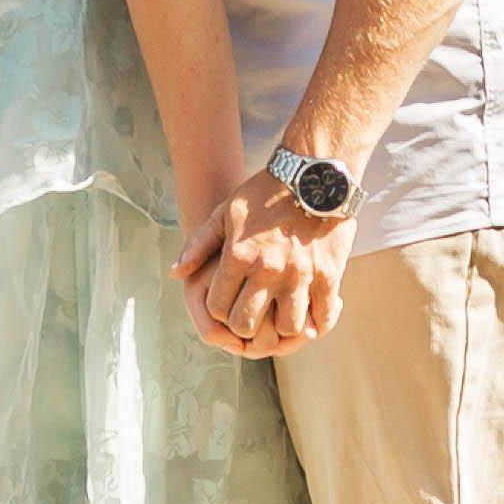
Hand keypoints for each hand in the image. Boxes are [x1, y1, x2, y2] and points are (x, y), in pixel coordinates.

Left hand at [183, 167, 348, 357]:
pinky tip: (310, 317)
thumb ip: (198, 245)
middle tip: (252, 318)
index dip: (219, 312)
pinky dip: (316, 324)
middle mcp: (267, 270)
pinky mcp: (328, 276)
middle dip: (245, 327)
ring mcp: (299, 275)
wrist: (314, 175)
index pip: (218, 308)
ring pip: (287, 328)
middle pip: (247, 324)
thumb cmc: (264, 193)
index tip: (227, 306)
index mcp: (239, 255)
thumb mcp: (225, 213)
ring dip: (282, 328)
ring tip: (281, 317)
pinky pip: (322, 317)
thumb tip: (175, 273)